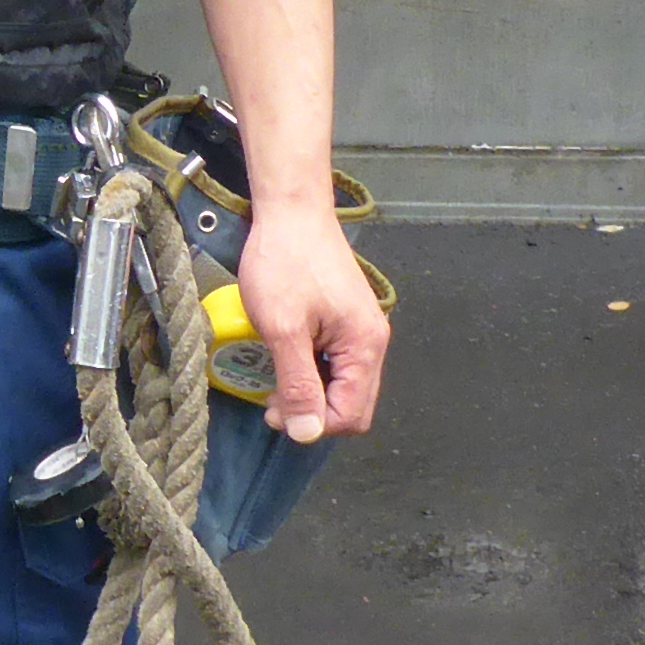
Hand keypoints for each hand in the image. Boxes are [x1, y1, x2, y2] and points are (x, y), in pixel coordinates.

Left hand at [233, 203, 385, 444]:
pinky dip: (312, 372)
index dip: (312, 423)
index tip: (273, 412)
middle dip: (314, 413)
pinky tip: (285, 359)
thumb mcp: (283, 328)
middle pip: (353, 406)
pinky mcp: (346, 321)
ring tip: (274, 382)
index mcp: (365, 346)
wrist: (291, 210)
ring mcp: (361, 330)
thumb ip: (298, 383)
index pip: (351, 415)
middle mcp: (372, 342)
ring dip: (311, 393)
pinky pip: (336, 364)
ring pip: (344, 386)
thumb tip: (307, 433)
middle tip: (272, 402)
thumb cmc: (284, 262)